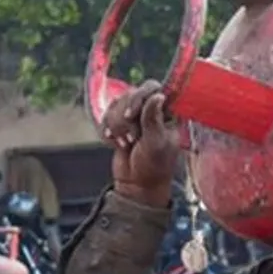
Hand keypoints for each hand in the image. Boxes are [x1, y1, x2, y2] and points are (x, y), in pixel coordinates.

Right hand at [102, 80, 178, 208]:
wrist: (137, 185)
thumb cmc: (153, 167)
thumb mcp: (156, 143)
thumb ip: (153, 119)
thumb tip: (159, 95)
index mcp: (167, 111)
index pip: (151, 87)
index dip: (138, 98)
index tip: (131, 115)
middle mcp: (150, 109)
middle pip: (129, 94)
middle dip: (124, 118)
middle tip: (131, 139)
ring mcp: (134, 115)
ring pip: (115, 104)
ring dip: (116, 126)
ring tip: (125, 144)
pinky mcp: (119, 124)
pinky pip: (106, 116)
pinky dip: (107, 131)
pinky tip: (114, 143)